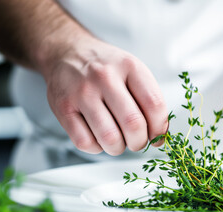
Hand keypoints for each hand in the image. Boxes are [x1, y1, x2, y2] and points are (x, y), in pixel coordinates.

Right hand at [43, 38, 167, 154]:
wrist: (67, 52)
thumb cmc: (106, 68)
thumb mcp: (132, 71)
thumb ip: (149, 99)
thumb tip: (159, 136)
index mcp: (129, 66)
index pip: (154, 105)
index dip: (159, 128)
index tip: (156, 136)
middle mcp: (105, 77)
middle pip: (133, 124)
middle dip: (139, 142)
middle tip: (136, 141)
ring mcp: (82, 92)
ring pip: (110, 138)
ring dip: (118, 148)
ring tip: (118, 141)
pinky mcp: (63, 108)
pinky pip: (85, 142)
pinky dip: (96, 148)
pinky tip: (98, 137)